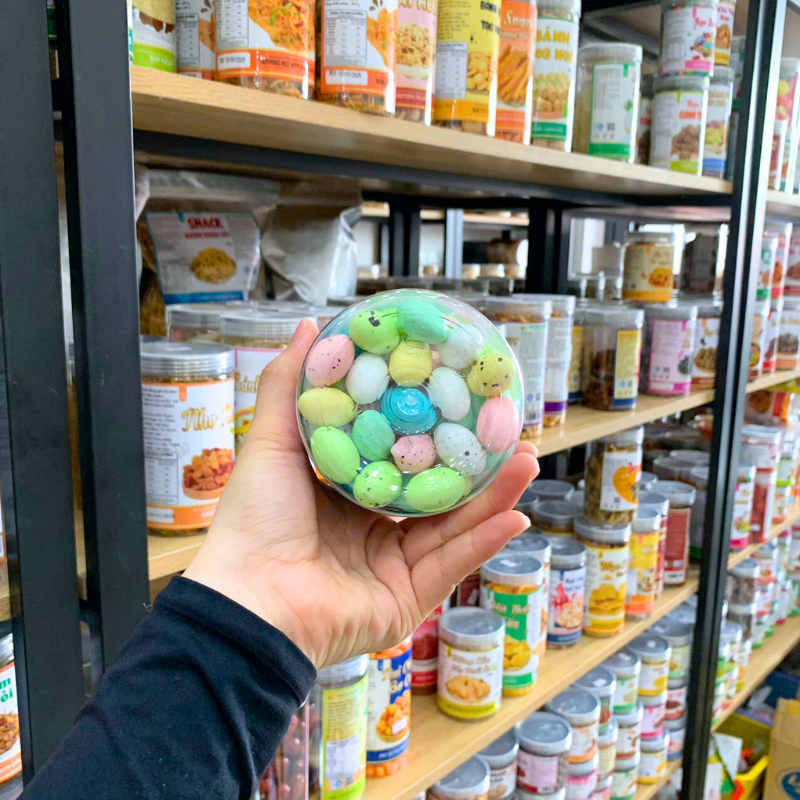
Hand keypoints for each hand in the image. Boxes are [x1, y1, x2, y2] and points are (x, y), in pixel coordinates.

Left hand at [184, 319, 538, 667]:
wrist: (247, 599)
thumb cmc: (254, 520)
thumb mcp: (273, 441)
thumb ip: (290, 386)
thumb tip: (307, 327)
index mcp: (347, 496)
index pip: (402, 461)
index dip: (434, 434)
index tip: (465, 401)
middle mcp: (374, 531)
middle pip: (438, 494)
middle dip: (477, 466)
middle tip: (512, 432)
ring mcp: (394, 567)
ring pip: (455, 528)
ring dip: (495, 498)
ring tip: (527, 461)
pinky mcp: (407, 600)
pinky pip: (451, 566)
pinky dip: (483, 543)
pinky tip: (515, 516)